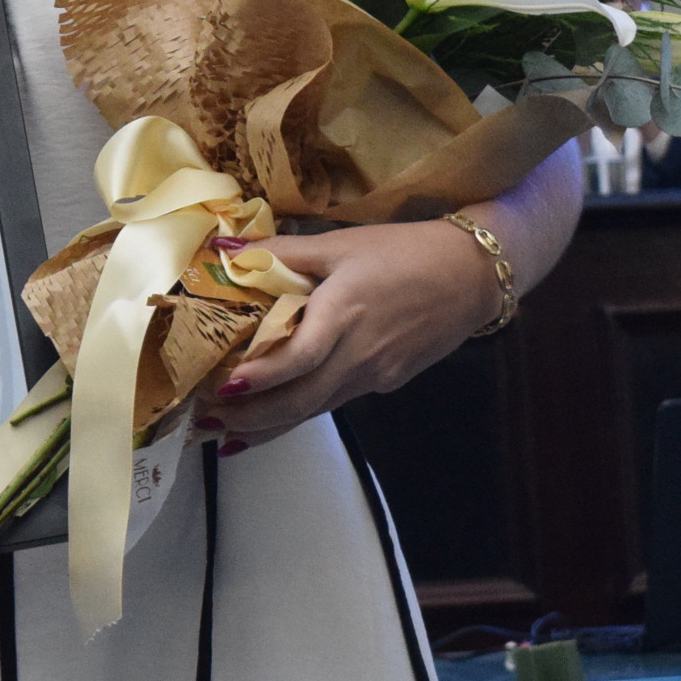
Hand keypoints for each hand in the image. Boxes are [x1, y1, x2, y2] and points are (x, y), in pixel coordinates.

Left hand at [193, 217, 501, 447]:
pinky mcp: (387, 382)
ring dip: (273, 425)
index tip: (225, 387)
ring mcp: (375, 374)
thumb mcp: (341, 243)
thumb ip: (281, 251)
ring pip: (318, 408)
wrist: (472, 276)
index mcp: (344, 314)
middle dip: (253, 419)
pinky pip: (337, 400)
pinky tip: (281, 414)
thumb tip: (225, 245)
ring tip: (230, 437)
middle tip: (209, 425)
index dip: (261, 377)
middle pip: (302, 400)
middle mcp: (358, 353)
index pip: (298, 358)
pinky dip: (304, 411)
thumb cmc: (403, 252)